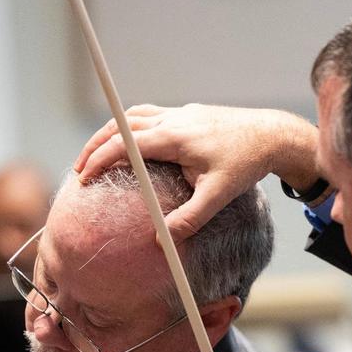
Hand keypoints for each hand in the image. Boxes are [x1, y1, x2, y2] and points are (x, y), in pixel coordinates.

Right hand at [73, 104, 320, 240]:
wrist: (272, 135)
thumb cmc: (246, 164)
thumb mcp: (218, 196)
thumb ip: (190, 219)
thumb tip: (162, 238)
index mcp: (174, 136)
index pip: (125, 144)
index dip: (99, 160)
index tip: (84, 178)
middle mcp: (173, 119)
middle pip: (120, 125)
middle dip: (95, 146)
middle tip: (79, 171)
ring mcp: (180, 113)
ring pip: (132, 115)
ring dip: (111, 133)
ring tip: (97, 155)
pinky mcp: (187, 114)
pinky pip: (149, 115)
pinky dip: (131, 128)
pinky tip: (131, 146)